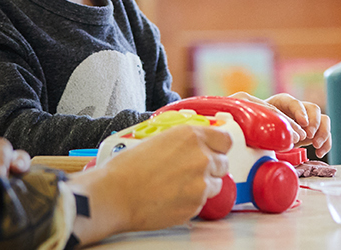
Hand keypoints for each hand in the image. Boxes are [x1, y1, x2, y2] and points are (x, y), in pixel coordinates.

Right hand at [67, 124, 230, 244]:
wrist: (115, 195)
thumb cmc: (127, 168)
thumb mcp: (158, 139)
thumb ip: (184, 142)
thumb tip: (196, 145)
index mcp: (191, 136)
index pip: (225, 139)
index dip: (218, 146)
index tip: (213, 150)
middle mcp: (201, 158)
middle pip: (223, 163)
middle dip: (210, 167)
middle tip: (190, 171)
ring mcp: (201, 183)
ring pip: (215, 184)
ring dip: (202, 185)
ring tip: (177, 186)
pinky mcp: (196, 205)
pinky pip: (202, 201)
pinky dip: (191, 200)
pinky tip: (171, 197)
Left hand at [230, 91, 331, 154]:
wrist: (260, 137)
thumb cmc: (256, 130)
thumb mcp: (257, 129)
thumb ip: (259, 130)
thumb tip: (259, 137)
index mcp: (281, 103)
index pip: (293, 102)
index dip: (299, 111)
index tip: (302, 123)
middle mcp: (297, 109)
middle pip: (313, 109)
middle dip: (314, 122)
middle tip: (309, 136)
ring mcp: (306, 119)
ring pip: (324, 119)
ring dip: (323, 132)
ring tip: (316, 146)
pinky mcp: (312, 130)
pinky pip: (325, 132)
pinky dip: (326, 142)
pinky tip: (319, 152)